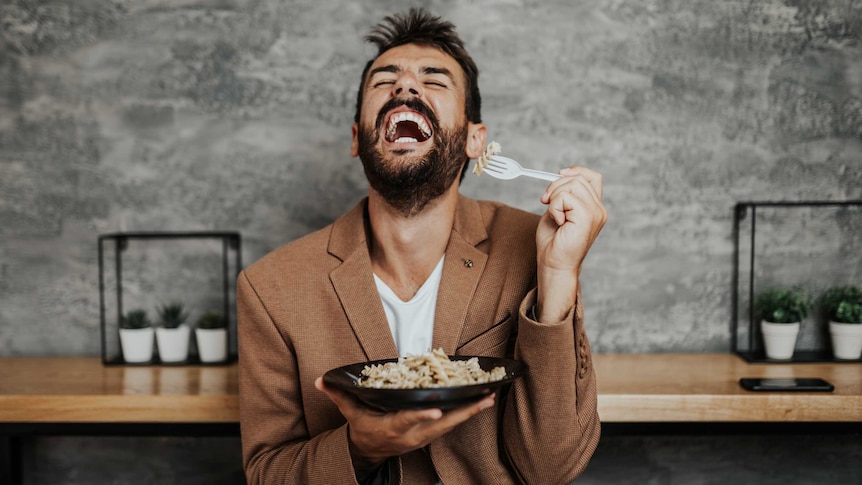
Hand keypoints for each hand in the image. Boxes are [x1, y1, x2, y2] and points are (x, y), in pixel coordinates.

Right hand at [314, 377, 494, 471]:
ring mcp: (424, 436)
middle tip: (483, 399)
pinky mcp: (431, 435)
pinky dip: (467, 413)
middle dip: (462, 413)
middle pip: (440, 425)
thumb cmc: (363, 428)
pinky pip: (452, 424)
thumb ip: (339, 395)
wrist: (370, 452)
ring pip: (451, 425)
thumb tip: (322, 380)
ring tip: (489, 397)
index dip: (421, 416)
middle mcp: (412, 434)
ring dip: (470, 412)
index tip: (435, 410)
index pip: (407, 421)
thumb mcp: (350, 413)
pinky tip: (482, 402)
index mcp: (392, 427)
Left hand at [536, 166, 606, 321]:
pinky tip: (558, 222)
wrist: (554, 265)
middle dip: (555, 185)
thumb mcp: (557, 211)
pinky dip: (555, 207)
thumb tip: (559, 176)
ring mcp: (595, 213)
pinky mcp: (587, 217)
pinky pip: (565, 197)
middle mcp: (599, 209)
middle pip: (578, 178)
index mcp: (594, 207)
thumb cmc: (554, 242)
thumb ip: (563, 194)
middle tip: (545, 201)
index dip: (577, 171)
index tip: (560, 173)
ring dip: (554, 197)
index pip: (593, 177)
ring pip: (572, 185)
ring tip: (553, 214)